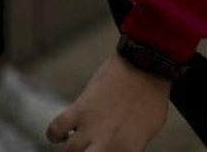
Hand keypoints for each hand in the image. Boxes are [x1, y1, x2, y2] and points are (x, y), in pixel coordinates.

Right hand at [45, 54, 169, 150]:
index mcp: (129, 149)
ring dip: (72, 146)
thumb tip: (122, 150)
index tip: (100, 150)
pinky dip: (54, 134)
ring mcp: (91, 127)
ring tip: (76, 139)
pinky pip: (55, 131)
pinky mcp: (78, 110)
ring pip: (69, 150)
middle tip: (87, 147)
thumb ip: (132, 144)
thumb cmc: (152, 93)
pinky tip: (62, 133)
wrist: (146, 64)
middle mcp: (108, 143)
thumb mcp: (151, 126)